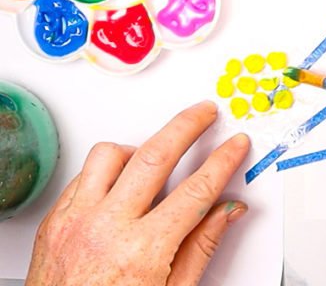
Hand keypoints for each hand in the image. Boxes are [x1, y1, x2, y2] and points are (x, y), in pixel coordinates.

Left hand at [26, 100, 250, 285]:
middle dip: (186, 126)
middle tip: (203, 113)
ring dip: (137, 149)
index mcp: (142, 251)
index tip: (234, 146)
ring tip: (155, 153)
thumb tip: (227, 212)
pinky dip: (105, 172)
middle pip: (154, 156)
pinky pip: (82, 177)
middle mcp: (105, 229)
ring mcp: (74, 222)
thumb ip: (200, 247)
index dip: (222, 161)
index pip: (195, 190)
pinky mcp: (52, 222)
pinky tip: (120, 181)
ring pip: (109, 156)